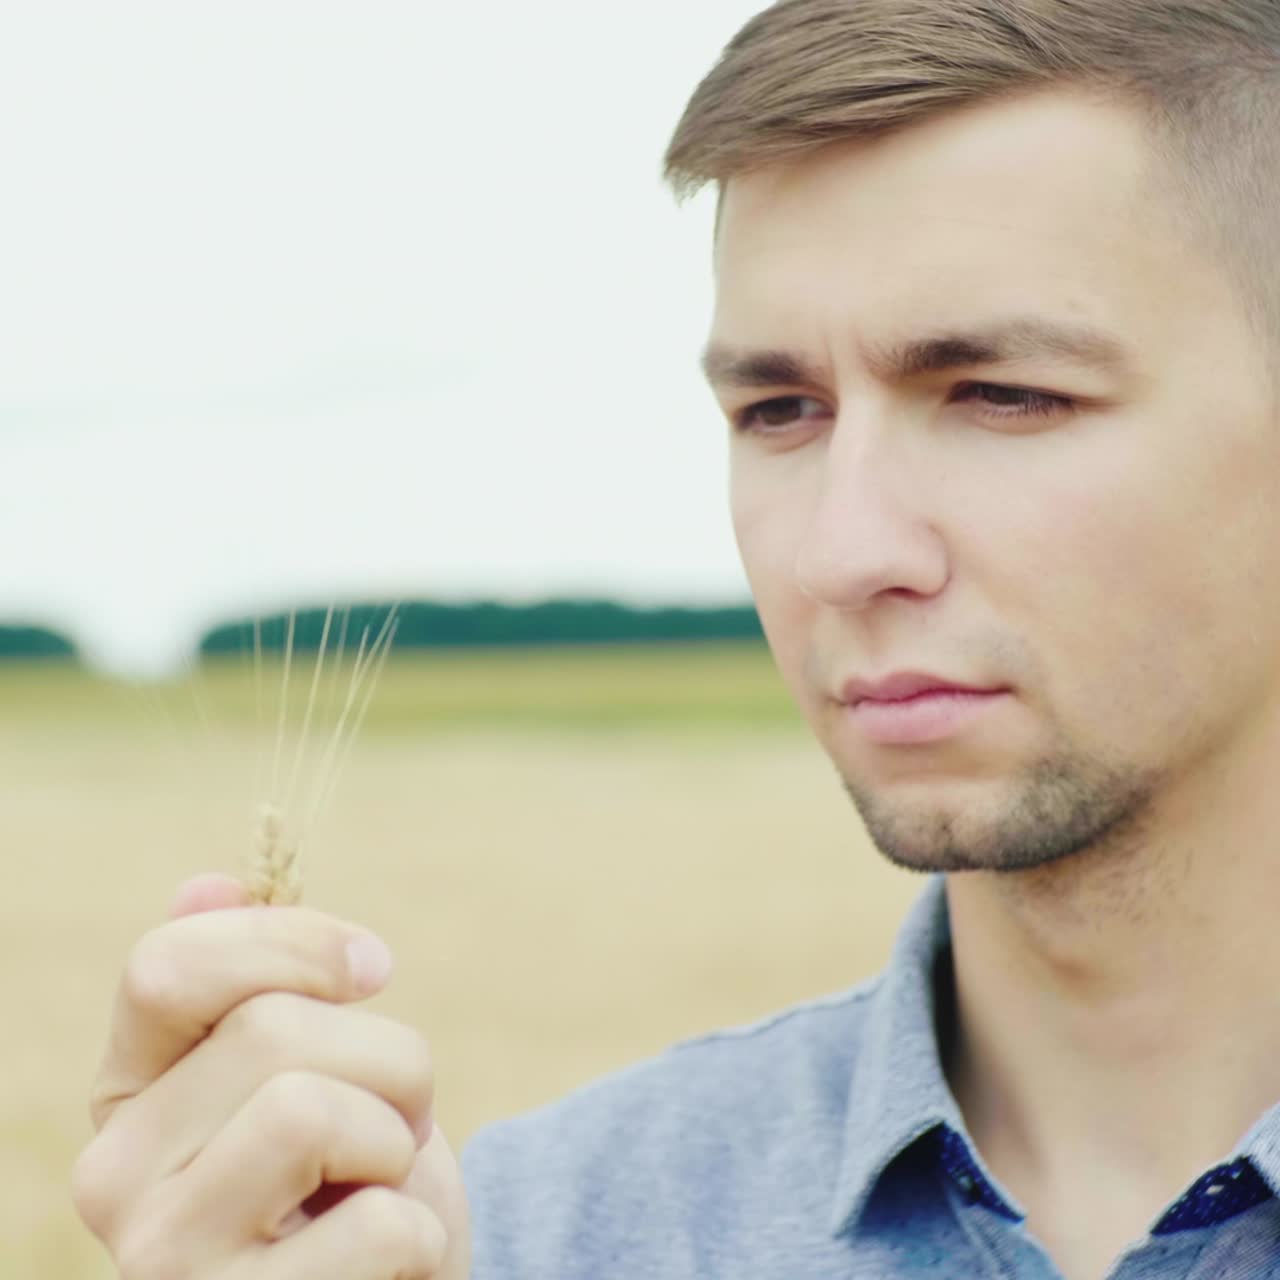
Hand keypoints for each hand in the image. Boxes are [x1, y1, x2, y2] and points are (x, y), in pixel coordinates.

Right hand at [72, 874, 471, 1278]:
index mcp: (129, 1089)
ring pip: (309, 1111)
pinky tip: (387, 1261)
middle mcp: (113, 1175)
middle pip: (271, 1029)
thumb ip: (257, 978)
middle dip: (387, 1055)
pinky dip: (419, 1233)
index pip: (165, 966)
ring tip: (385, 1179)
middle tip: (398, 1114)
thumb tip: (206, 885)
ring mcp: (162, 1261)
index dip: (296, 942)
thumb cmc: (350, 1166)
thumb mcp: (313, 1060)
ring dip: (398, 1136)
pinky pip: (376, 1225)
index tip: (374, 967)